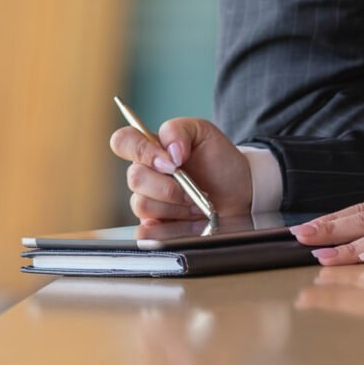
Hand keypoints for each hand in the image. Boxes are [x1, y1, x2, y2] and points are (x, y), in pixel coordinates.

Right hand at [109, 116, 253, 221]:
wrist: (241, 193)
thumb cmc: (220, 161)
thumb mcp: (204, 132)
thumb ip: (179, 131)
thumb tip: (169, 152)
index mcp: (151, 149)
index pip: (122, 142)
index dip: (141, 151)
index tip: (171, 161)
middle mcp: (146, 175)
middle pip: (134, 178)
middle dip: (169, 186)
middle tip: (194, 188)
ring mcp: (150, 203)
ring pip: (142, 205)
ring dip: (175, 207)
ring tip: (198, 205)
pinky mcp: (157, 229)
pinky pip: (146, 233)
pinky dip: (171, 230)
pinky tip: (191, 223)